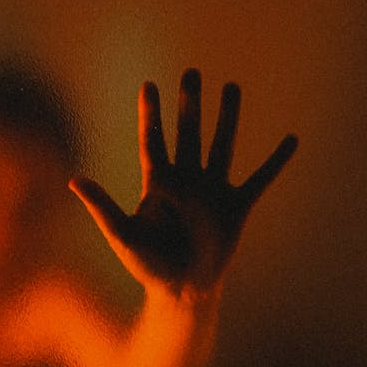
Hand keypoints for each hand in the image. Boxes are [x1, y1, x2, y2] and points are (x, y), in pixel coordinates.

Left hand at [70, 70, 296, 299]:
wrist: (181, 292)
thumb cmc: (148, 266)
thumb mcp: (122, 236)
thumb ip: (102, 207)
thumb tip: (74, 180)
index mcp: (158, 183)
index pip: (153, 140)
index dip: (150, 114)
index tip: (149, 85)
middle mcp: (186, 181)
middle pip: (188, 133)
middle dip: (190, 104)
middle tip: (191, 74)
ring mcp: (212, 191)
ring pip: (222, 145)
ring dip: (227, 117)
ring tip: (231, 86)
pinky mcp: (236, 208)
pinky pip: (261, 179)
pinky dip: (276, 161)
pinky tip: (292, 140)